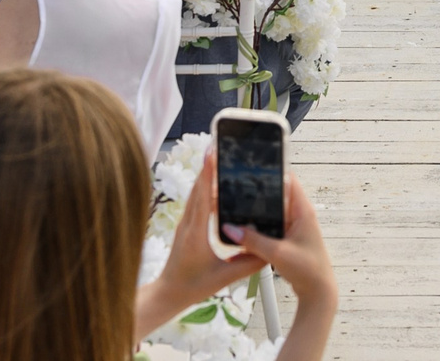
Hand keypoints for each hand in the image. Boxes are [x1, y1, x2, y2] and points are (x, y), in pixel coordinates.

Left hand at [139, 150, 335, 336]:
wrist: (169, 293)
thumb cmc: (193, 286)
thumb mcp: (224, 278)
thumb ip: (248, 263)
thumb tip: (270, 251)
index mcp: (196, 233)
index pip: (203, 197)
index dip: (208, 174)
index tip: (213, 153)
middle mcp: (188, 223)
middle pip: (198, 188)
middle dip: (208, 165)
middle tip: (220, 145)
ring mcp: (185, 223)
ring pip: (195, 192)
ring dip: (205, 174)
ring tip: (218, 156)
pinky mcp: (186, 226)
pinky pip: (195, 201)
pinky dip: (203, 187)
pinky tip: (213, 183)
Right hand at [225, 174, 335, 337]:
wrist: (318, 292)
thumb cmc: (307, 270)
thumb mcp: (277, 253)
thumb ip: (253, 241)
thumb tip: (230, 228)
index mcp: (303, 210)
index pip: (288, 180)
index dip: (272, 171)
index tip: (253, 166)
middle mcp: (299, 214)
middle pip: (277, 194)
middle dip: (259, 190)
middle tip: (237, 184)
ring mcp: (294, 226)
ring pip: (273, 210)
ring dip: (258, 209)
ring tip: (236, 202)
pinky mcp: (288, 237)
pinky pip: (271, 224)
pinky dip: (259, 223)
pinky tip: (244, 226)